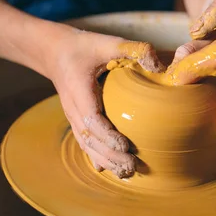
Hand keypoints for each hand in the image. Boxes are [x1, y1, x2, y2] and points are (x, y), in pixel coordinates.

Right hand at [49, 28, 163, 177]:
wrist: (54, 51)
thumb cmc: (83, 47)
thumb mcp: (108, 42)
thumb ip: (134, 50)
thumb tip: (160, 68)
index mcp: (79, 91)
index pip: (92, 119)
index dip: (108, 136)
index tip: (125, 145)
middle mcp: (73, 108)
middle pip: (89, 139)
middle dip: (110, 156)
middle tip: (132, 167)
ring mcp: (73, 116)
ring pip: (86, 144)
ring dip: (105, 160)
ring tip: (125, 173)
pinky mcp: (76, 118)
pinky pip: (84, 142)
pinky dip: (96, 156)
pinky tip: (108, 169)